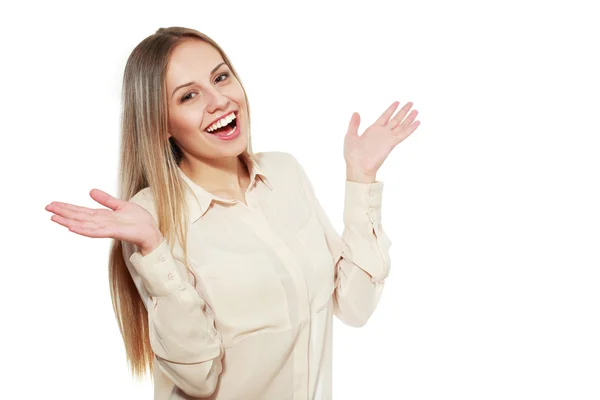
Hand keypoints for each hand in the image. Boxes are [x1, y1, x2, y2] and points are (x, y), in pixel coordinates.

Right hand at [45, 189, 162, 252]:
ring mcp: (106, 228)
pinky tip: (72, 227)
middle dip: (63, 212)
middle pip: (78, 216)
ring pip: (83, 224)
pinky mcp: (114, 232)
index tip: (53, 204)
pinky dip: (83, 229)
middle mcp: (101, 222)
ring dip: (68, 221)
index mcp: (102, 216)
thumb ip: (106, 200)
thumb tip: (91, 191)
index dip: (67, 208)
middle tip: (47, 208)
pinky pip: (96, 231)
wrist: (152, 231)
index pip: (81, 211)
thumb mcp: (121, 205)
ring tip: (54, 217)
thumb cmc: (139, 221)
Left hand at [344, 101, 419, 181]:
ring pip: (401, 125)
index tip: (397, 102)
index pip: (385, 117)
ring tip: (416, 110)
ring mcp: (388, 138)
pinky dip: (411, 128)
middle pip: (395, 119)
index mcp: (373, 130)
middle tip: (411, 103)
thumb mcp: (350, 135)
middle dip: (403, 111)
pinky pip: (403, 134)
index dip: (391, 109)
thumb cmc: (352, 155)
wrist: (358, 167)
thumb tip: (356, 112)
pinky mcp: (391, 143)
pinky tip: (417, 122)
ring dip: (409, 118)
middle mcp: (382, 133)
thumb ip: (354, 124)